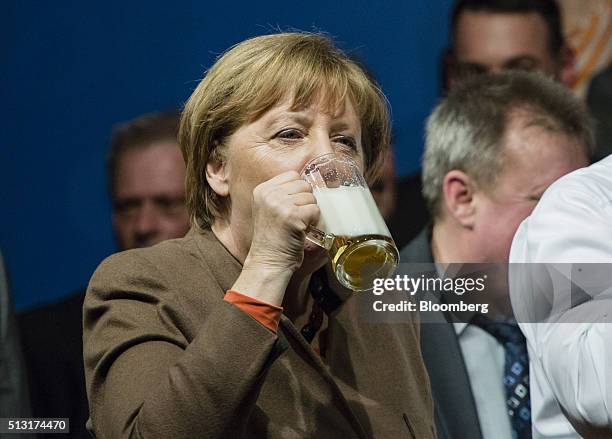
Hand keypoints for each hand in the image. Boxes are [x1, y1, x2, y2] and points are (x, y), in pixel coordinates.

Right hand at [233, 171, 320, 304]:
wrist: (268, 262)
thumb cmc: (273, 239)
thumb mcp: (269, 209)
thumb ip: (282, 194)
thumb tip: (309, 182)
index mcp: (262, 189)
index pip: (292, 175)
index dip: (298, 190)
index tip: (293, 206)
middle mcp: (269, 194)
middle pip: (304, 184)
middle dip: (305, 201)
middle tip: (295, 218)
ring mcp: (280, 204)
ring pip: (311, 197)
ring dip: (309, 212)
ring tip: (297, 225)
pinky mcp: (292, 216)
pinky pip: (315, 210)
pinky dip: (313, 222)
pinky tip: (301, 230)